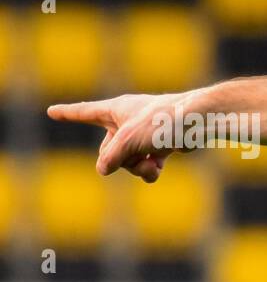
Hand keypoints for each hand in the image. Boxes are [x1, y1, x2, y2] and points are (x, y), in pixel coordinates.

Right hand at [45, 90, 200, 181]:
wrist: (199, 123)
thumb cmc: (162, 122)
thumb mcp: (129, 140)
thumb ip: (112, 157)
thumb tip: (102, 170)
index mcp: (114, 110)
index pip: (84, 112)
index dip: (67, 113)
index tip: (52, 111)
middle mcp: (126, 121)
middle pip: (108, 150)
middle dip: (120, 160)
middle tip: (135, 156)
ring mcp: (144, 135)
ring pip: (128, 161)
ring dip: (137, 167)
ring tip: (151, 163)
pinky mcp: (160, 146)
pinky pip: (146, 164)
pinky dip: (151, 169)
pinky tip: (158, 166)